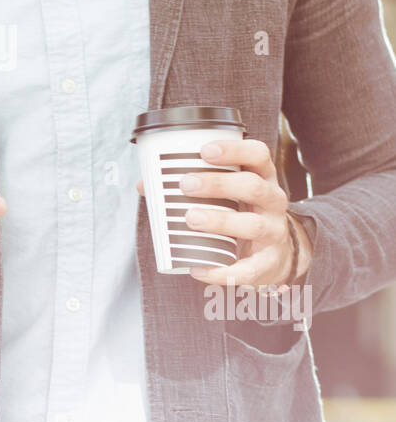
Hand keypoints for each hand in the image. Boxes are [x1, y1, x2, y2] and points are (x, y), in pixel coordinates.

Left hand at [135, 138, 312, 288]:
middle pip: (252, 187)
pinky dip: (222, 271)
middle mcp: (273, 201)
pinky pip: (249, 269)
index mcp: (262, 177)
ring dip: (220, 221)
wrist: (276, 255)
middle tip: (186, 184)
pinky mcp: (269, 263)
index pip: (258, 154)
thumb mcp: (228, 194)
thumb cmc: (243, 213)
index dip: (234, 149)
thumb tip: (145, 185)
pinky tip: (198, 269)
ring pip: (252, 224)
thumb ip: (192, 185)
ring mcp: (274, 232)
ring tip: (191, 218)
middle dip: (218, 184)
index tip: (205, 151)